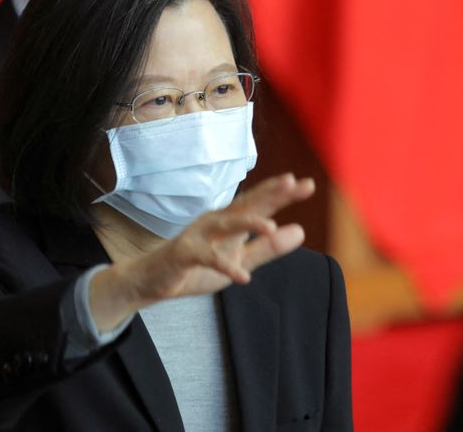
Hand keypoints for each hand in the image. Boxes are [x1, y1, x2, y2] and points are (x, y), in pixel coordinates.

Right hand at [90, 173, 314, 330]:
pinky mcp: (185, 254)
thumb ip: (268, 248)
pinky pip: (207, 258)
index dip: (282, 193)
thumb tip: (300, 230)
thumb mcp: (239, 260)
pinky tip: (243, 277)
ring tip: (270, 228)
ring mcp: (199, 235)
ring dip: (247, 224)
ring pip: (225, 224)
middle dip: (269, 193)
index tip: (308, 184)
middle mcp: (216, 221)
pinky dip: (224, 266)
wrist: (155, 280)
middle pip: (246, 203)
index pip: (260, 203)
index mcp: (231, 221)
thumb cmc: (197, 266)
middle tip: (293, 183)